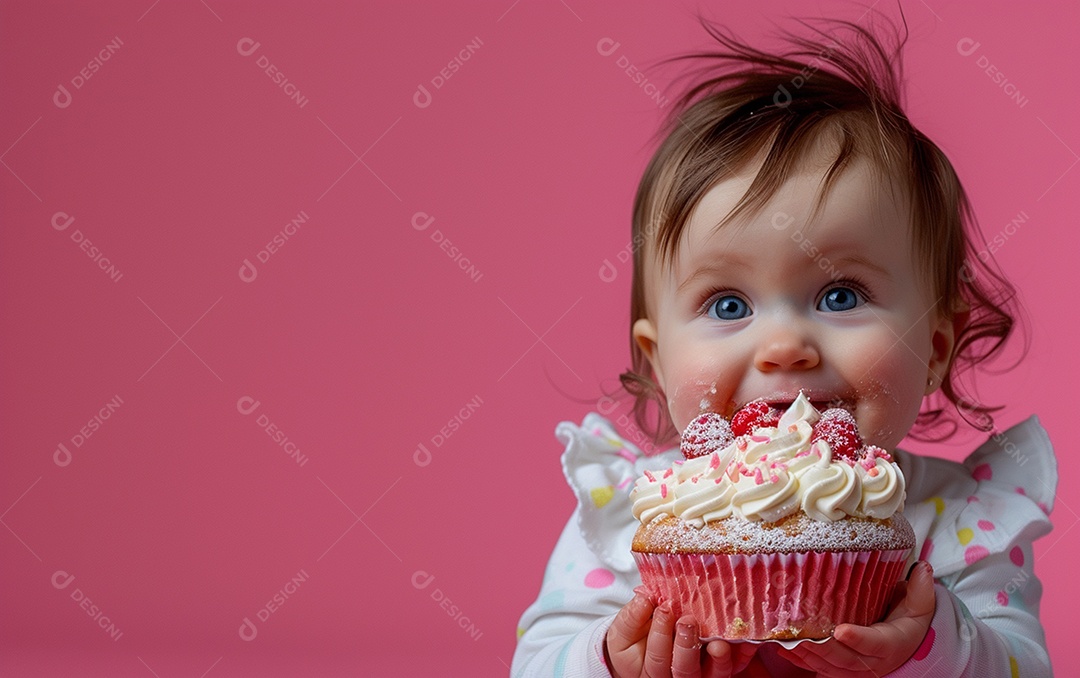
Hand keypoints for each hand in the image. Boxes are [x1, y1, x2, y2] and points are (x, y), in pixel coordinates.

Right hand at [605, 589, 758, 676]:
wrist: (647, 650)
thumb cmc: (634, 642)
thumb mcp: (624, 631)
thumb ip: (633, 616)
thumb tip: (646, 597)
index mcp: (652, 670)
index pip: (657, 659)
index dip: (660, 634)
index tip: (664, 608)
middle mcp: (678, 677)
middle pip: (685, 672)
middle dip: (687, 646)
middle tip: (688, 621)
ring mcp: (702, 674)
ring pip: (714, 675)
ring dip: (720, 658)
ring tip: (719, 640)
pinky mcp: (721, 668)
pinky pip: (737, 666)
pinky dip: (744, 653)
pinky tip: (748, 638)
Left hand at [776, 560, 936, 676]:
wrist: (905, 650)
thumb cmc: (907, 627)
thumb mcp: (920, 609)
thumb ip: (920, 590)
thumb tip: (921, 568)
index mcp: (890, 644)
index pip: (874, 643)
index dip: (858, 638)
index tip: (841, 630)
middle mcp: (870, 661)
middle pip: (844, 657)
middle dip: (821, 647)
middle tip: (800, 633)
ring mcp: (853, 669)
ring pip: (827, 665)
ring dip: (806, 653)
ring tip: (785, 638)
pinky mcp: (840, 671)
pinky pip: (818, 668)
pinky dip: (800, 660)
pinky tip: (782, 648)